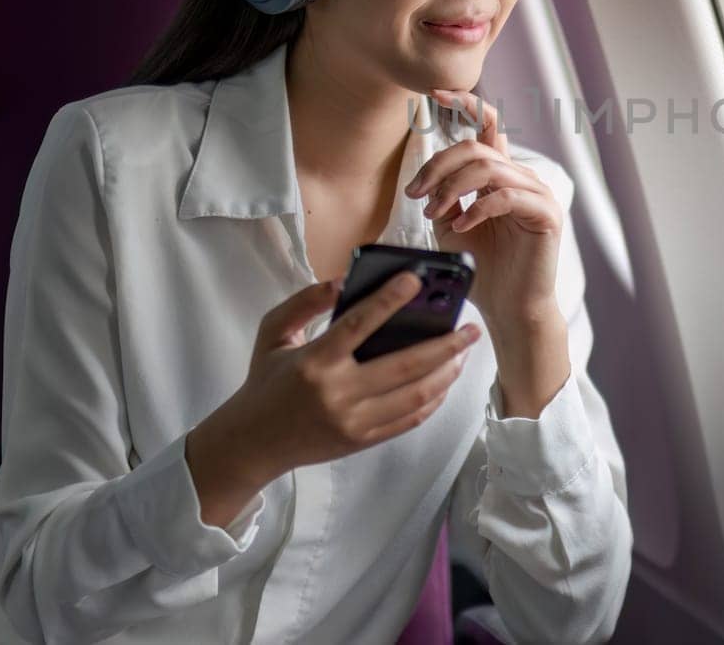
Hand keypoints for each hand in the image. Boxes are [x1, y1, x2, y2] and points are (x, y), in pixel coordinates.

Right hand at [187, 274, 481, 525]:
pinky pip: (409, 419)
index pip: (359, 325)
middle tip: (472, 327)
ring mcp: (354, 422)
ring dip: (447, 372)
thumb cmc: (264, 382)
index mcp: (314, 363)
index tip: (416, 280)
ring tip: (463, 352)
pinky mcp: (362, 441)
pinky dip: (433, 399)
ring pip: (416, 396)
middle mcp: (338, 394)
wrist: (251, 444)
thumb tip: (342, 281)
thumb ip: (304, 302)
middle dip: (446, 345)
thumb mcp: (272, 334)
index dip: (389, 300)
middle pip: (405, 366)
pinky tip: (444, 380)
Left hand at [406, 89, 563, 328]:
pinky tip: (461, 226)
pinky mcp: (546, 213)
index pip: (488, 125)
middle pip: (476, 148)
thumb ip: (444, 196)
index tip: (435, 94)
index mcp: (503, 174)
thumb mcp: (452, 224)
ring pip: (488, 168)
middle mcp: (523, 177)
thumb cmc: (484, 267)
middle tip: (416, 195)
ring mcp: (538, 193)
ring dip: (451, 188)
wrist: (510, 307)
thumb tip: (426, 179)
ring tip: (434, 213)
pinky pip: (505, 196)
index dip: (465, 103)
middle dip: (438, 167)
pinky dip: (476, 209)